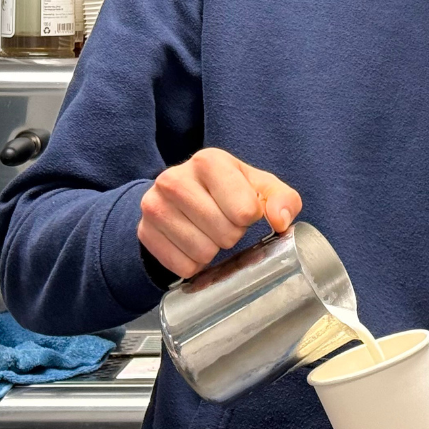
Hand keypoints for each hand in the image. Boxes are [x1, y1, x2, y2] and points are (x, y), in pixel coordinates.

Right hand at [138, 147, 301, 278]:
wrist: (183, 196)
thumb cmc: (229, 191)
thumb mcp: (262, 187)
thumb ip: (284, 199)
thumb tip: (279, 220)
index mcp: (208, 161)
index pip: (245, 210)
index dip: (250, 218)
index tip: (244, 210)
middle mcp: (174, 179)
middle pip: (225, 233)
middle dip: (232, 235)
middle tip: (225, 224)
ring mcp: (154, 205)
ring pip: (202, 252)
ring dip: (213, 251)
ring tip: (208, 233)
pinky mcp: (143, 232)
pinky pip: (181, 267)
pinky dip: (193, 264)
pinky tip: (191, 244)